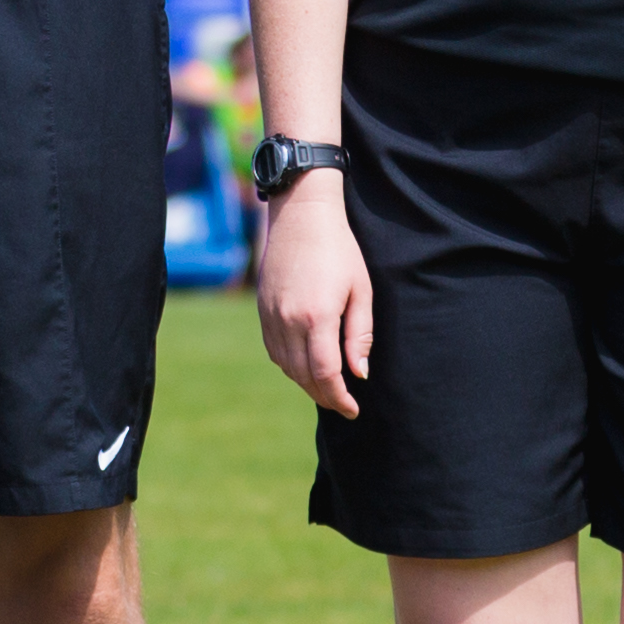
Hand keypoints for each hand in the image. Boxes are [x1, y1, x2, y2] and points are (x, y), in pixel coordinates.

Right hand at [251, 172, 372, 418]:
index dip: (339, 397)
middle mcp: (288, 321)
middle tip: (343, 404)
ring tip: (327, 388)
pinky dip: (289, 365)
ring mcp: (270, 316)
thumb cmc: (340, 250)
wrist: (301, 215)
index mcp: (316, 317)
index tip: (353, 409)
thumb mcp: (360, 290)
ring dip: (306, 383)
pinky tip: (305, 366)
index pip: (325, 374)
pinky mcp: (262, 310)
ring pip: (286, 366)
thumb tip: (359, 373)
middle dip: (324, 396)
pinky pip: (273, 350)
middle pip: (304, 376)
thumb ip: (360, 334)